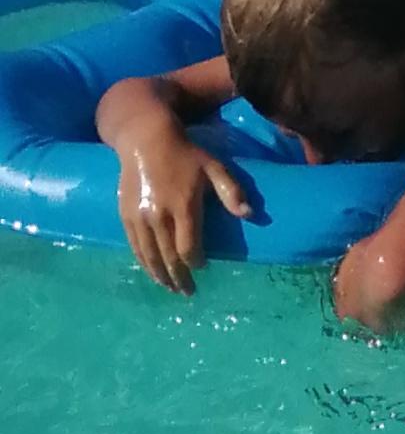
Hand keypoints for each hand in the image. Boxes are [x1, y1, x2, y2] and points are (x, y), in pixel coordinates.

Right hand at [114, 139, 252, 295]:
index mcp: (183, 206)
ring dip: (159, 274)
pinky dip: (143, 261)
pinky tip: (151, 270)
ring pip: (148, 255)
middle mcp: (158, 216)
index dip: (195, 262)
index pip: (188, 246)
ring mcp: (139, 217)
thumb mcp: (215, 168)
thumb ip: (231, 192)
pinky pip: (134, 245)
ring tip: (169, 288)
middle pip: (168, 256)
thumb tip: (249, 214)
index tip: (202, 268)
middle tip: (187, 292)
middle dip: (178, 276)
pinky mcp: (125, 215)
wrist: (145, 141)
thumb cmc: (186, 155)